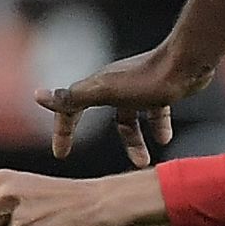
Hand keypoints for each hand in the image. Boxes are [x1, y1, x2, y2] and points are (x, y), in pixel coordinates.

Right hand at [40, 43, 215, 166]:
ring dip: (135, 142)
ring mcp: (136, 87)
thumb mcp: (105, 92)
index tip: (61, 153)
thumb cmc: (147, 78)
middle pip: (101, 115)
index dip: (63, 130)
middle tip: (105, 161)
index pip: (71, 108)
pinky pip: (153, 112)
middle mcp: (114, 85)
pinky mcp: (159, 89)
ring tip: (143, 162)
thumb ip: (73, 97)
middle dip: (101, 141)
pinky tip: (164, 139)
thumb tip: (37, 96)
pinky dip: (156, 127)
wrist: (187, 63)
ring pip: (129, 119)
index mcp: (98, 85)